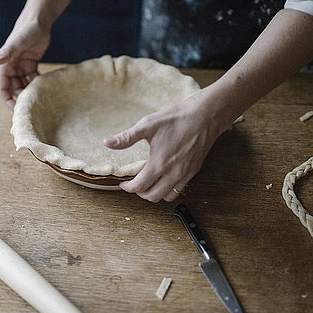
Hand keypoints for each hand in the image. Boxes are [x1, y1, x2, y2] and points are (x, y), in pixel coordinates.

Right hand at [0, 19, 50, 108]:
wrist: (39, 19)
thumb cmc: (27, 29)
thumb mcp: (18, 42)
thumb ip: (5, 53)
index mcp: (4, 64)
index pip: (2, 88)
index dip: (7, 100)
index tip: (16, 110)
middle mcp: (11, 67)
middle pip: (13, 89)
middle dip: (21, 98)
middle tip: (33, 106)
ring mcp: (21, 66)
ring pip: (23, 85)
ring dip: (29, 92)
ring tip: (40, 98)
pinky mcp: (31, 63)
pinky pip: (32, 79)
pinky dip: (37, 84)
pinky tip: (45, 87)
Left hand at [104, 91, 224, 201]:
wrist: (204, 116)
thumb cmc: (176, 119)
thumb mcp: (147, 125)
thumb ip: (126, 137)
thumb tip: (107, 142)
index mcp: (159, 164)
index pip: (140, 186)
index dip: (128, 188)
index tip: (123, 184)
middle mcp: (173, 173)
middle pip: (152, 196)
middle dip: (140, 193)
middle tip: (134, 184)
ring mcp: (185, 174)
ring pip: (167, 196)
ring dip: (155, 193)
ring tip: (148, 183)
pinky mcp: (193, 171)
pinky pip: (179, 189)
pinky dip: (169, 189)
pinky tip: (164, 178)